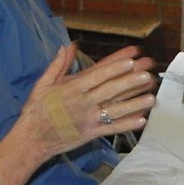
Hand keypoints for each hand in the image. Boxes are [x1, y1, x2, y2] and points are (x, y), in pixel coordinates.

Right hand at [16, 45, 154, 158]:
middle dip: (130, 82)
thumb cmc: (36, 109)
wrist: (32, 138)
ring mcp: (89, 119)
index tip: (130, 59)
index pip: (97, 75)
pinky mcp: (91, 133)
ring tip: (151, 97)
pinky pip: (112, 128)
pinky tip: (141, 120)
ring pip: (115, 110)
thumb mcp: (42, 83)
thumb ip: (57, 65)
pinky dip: (127, 125)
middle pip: (110, 90)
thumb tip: (67, 46)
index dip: (115, 67)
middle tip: (147, 74)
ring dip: (134, 103)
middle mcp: (83, 103)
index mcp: (72, 88)